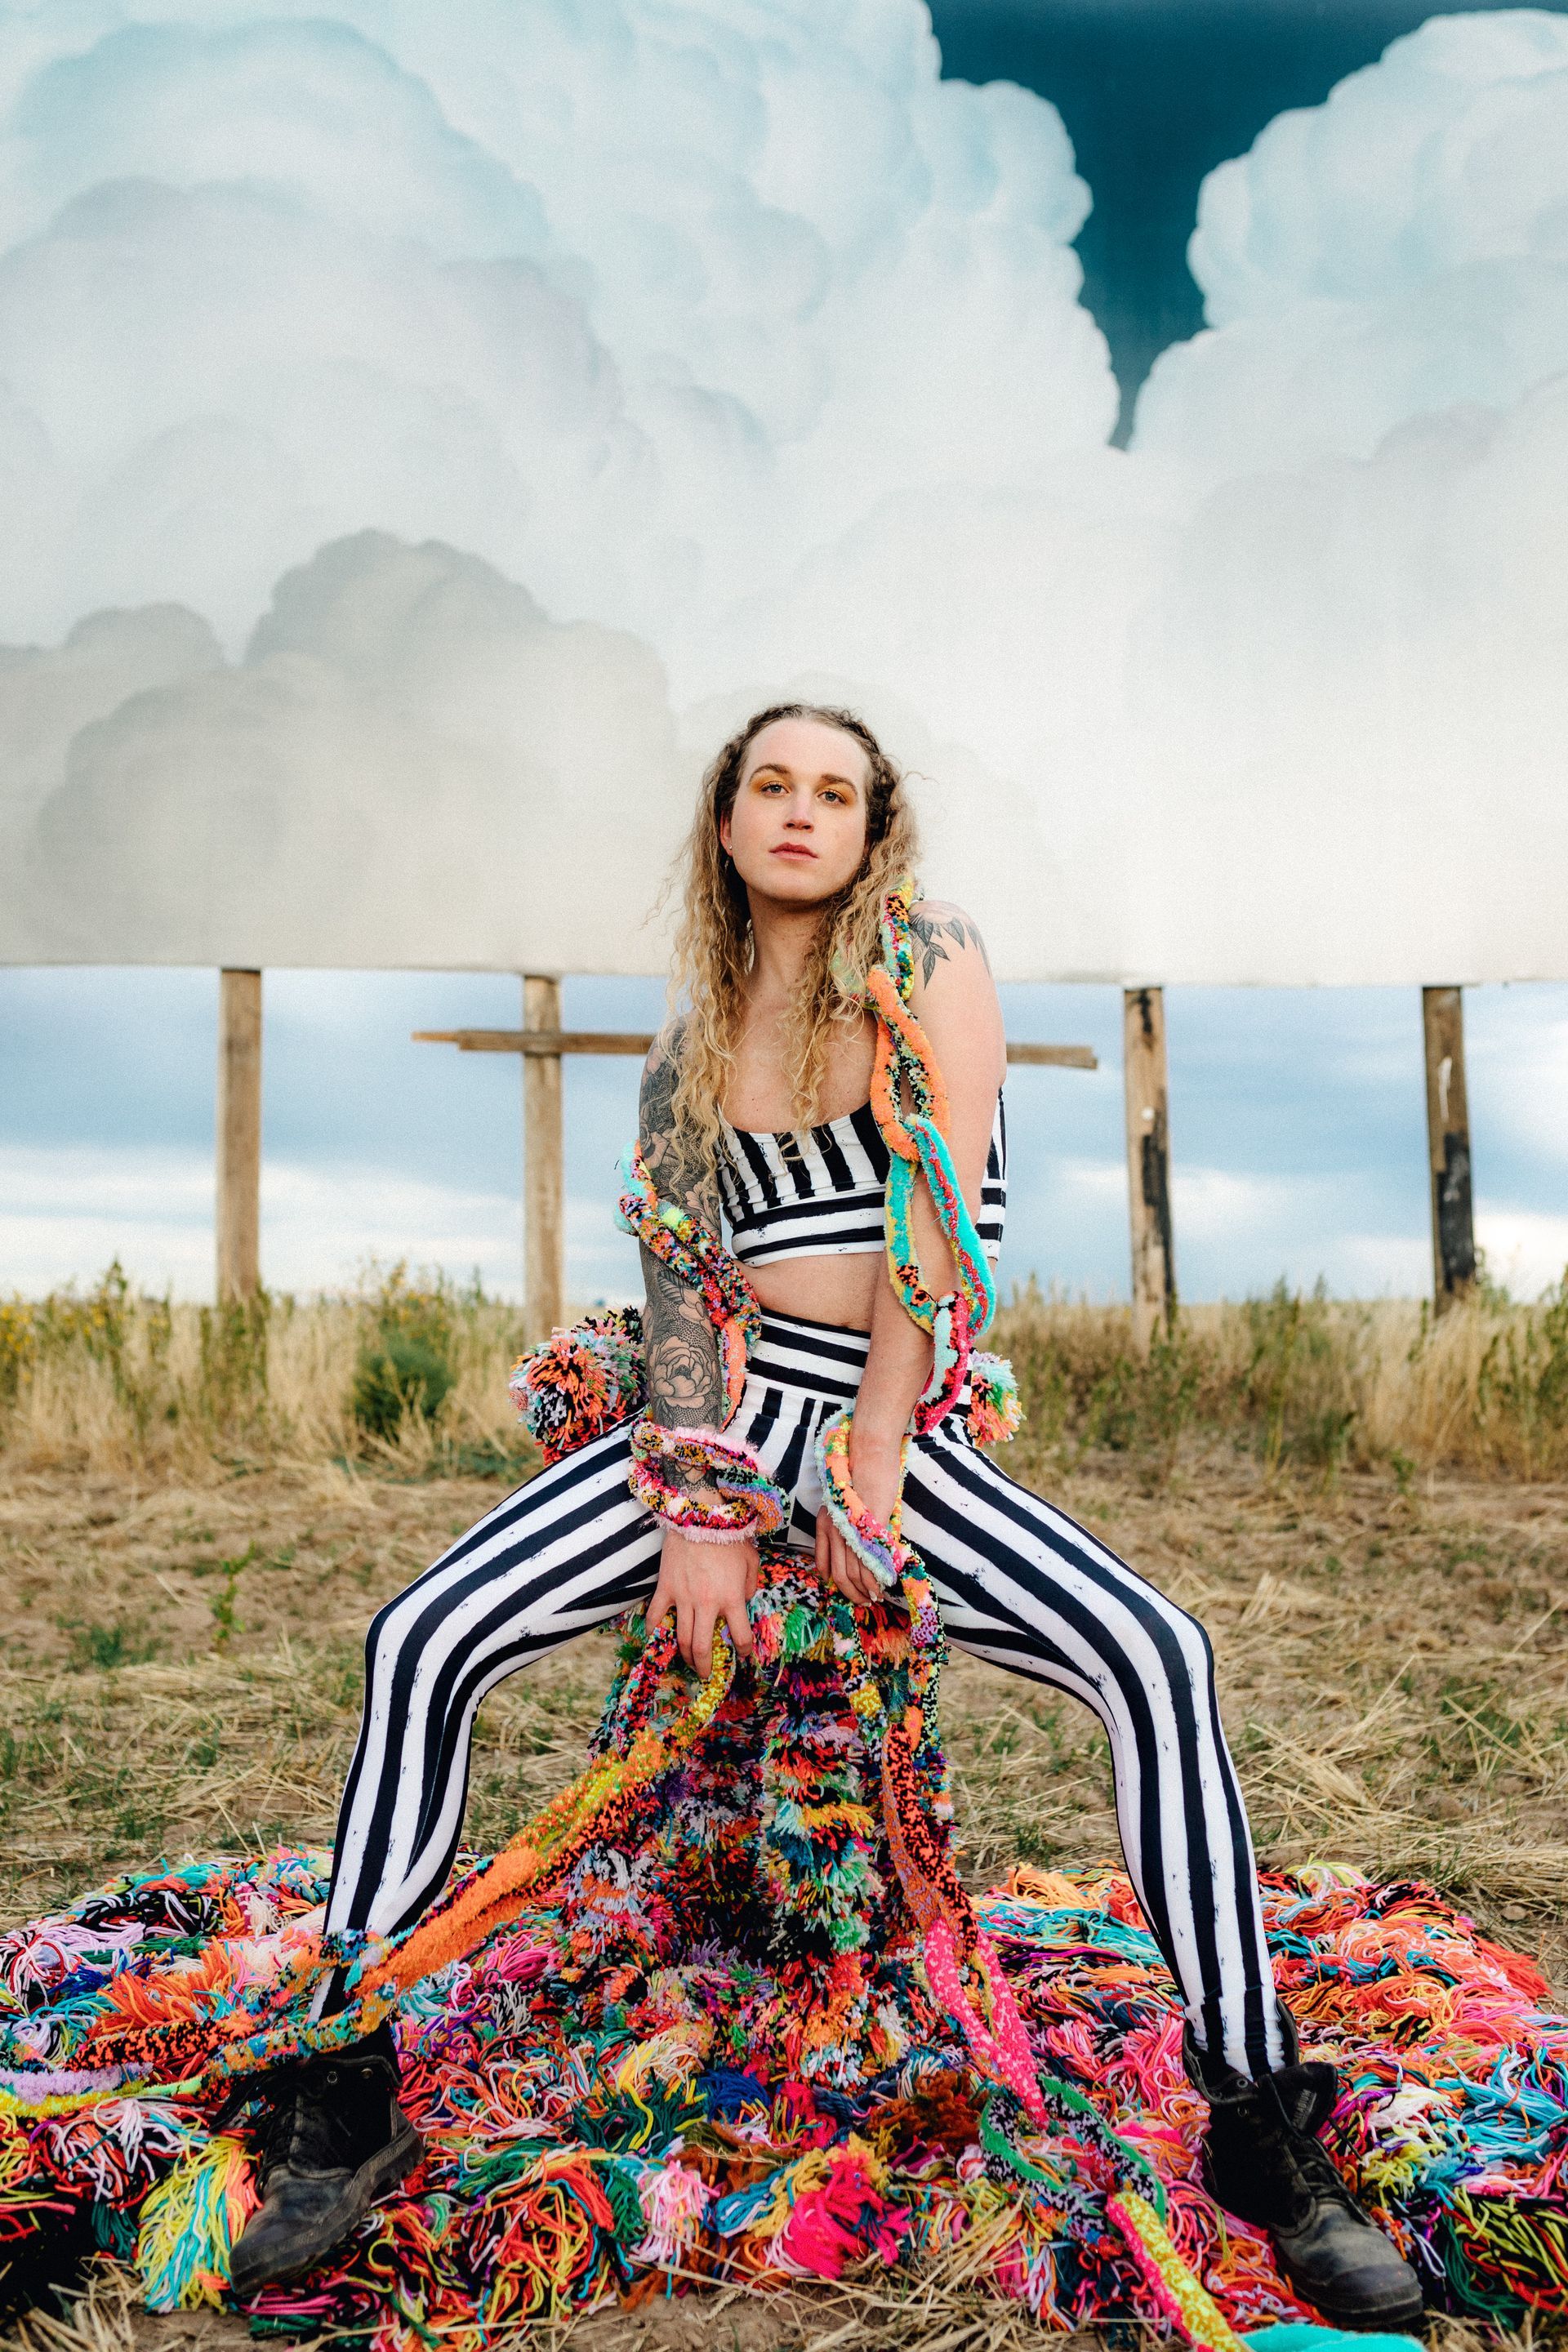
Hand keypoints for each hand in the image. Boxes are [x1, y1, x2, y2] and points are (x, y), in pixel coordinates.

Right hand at [647, 1528, 758, 1678]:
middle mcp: (707, 1603)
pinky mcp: (665, 1588)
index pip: (739, 1636)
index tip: (742, 1655)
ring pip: (680, 1638)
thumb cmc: (730, 1536)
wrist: (701, 1515)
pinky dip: (653, 1631)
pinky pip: (655, 1615)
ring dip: (684, 1656)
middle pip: (703, 1647)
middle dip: (705, 1666)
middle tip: (706, 1673)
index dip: (743, 1651)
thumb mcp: (752, 1561)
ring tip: (687, 1662)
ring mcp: (683, 1597)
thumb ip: (751, 1585)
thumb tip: (745, 1601)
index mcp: (731, 1598)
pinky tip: (656, 1638)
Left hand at [816, 1428, 902, 1609]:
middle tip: (864, 1601)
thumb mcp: (840, 1507)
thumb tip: (838, 1565)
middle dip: (853, 1594)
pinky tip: (885, 1582)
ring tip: (876, 1596)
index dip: (837, 1583)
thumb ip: (838, 1534)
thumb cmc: (859, 1479)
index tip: (849, 1591)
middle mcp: (833, 1531)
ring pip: (856, 1574)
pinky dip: (878, 1578)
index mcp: (824, 1525)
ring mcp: (851, 1532)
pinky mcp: (870, 1530)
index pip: (826, 1565)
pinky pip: (872, 1563)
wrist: (868, 1458)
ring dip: (867, 1590)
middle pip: (841, 1576)